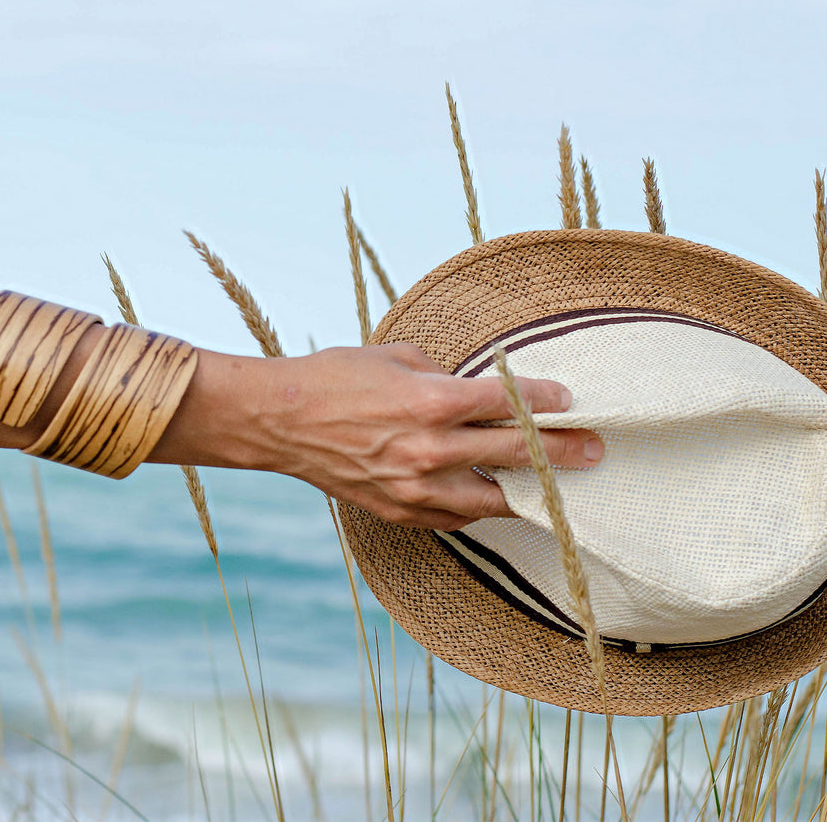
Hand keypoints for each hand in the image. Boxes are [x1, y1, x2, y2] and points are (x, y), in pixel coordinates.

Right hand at [149, 342, 603, 530]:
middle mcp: (427, 449)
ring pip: (489, 498)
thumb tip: (475, 390)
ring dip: (525, 491)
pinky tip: (492, 497)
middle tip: (594, 451)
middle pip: (511, 455)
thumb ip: (443, 375)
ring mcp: (412, 486)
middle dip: (560, 452)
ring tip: (554, 486)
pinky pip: (453, 516)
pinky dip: (477, 506)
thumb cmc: (334, 378)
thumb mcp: (395, 357)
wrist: (279, 421)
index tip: (569, 402)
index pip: (506, 404)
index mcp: (429, 401)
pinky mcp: (396, 509)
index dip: (545, 402)